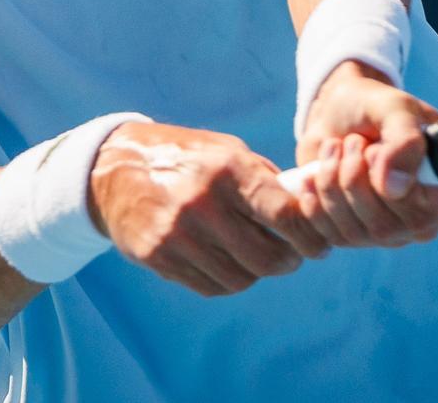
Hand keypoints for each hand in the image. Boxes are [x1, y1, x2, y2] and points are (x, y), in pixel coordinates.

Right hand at [89, 121, 329, 296]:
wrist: (117, 169)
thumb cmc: (188, 159)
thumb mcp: (228, 151)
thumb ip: (267, 181)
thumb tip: (309, 212)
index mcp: (228, 170)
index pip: (284, 214)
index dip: (310, 235)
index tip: (320, 244)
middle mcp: (203, 203)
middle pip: (265, 257)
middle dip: (287, 261)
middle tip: (291, 256)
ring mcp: (177, 233)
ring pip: (239, 278)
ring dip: (255, 273)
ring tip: (255, 256)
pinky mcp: (158, 256)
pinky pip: (209, 286)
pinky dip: (226, 279)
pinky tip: (225, 261)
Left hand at [294, 62, 437, 248]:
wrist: (334, 114)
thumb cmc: (374, 107)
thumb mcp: (395, 108)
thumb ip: (404, 141)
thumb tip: (395, 188)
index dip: (408, 185)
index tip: (379, 150)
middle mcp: (428, 217)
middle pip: (394, 224)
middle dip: (359, 175)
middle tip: (354, 141)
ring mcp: (393, 233)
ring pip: (358, 231)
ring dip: (334, 181)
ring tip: (335, 148)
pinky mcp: (356, 238)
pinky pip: (330, 236)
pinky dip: (315, 199)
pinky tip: (316, 173)